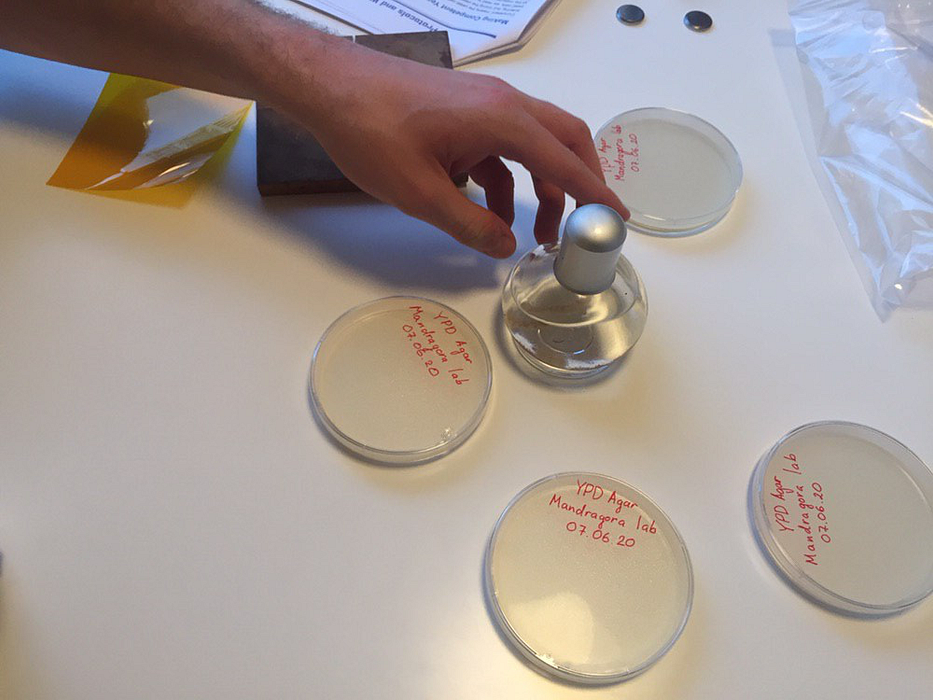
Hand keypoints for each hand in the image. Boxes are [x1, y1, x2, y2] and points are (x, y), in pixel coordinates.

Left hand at [272, 36, 629, 257]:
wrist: (331, 88)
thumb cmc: (371, 131)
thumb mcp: (420, 193)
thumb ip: (468, 224)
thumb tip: (504, 245)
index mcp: (502, 120)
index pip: (564, 160)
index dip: (595, 193)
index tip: (617, 218)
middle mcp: (503, 106)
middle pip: (564, 141)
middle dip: (580, 184)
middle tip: (584, 224)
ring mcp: (483, 106)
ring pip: (533, 146)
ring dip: (541, 188)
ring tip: (535, 235)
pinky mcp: (464, 114)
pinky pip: (501, 149)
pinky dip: (507, 180)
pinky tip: (489, 212)